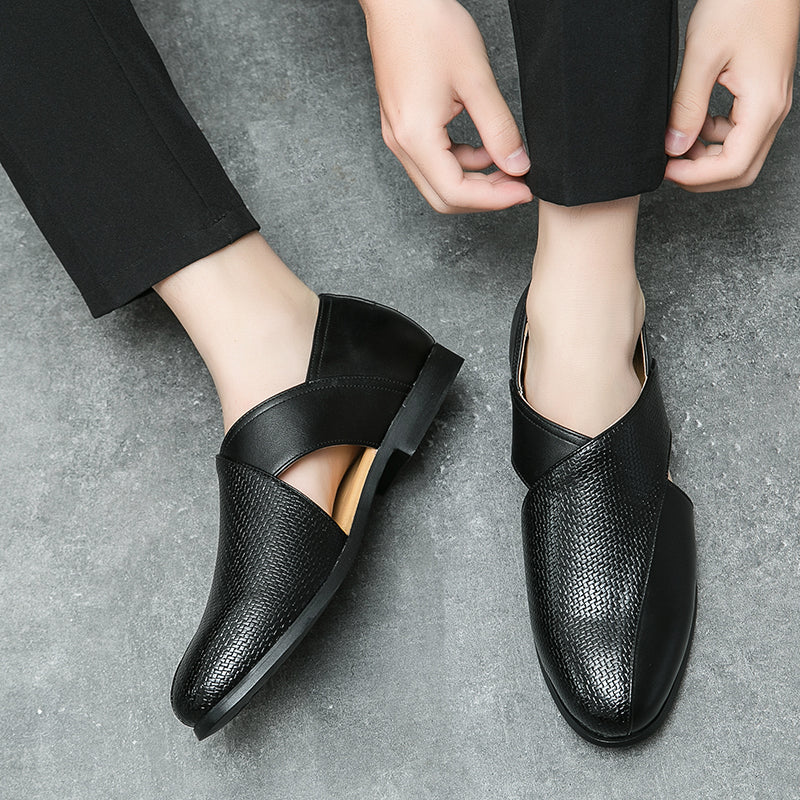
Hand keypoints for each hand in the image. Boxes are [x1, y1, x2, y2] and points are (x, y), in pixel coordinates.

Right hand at [360, 0, 532, 212]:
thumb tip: (517, 165)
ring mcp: (399, 137)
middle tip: (517, 185)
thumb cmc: (429, 28)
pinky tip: (484, 147)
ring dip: (474, 181)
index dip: (493, 199)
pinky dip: (461, 163)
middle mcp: (401, 143)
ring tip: (506, 165)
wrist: (399, 1)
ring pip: (438, 182)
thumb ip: (499, 128)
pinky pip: (433, 162)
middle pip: (443, 197)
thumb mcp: (476, 80)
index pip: (455, 191)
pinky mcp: (403, 127)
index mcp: (415, 136)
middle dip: (483, 198)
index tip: (523, 190)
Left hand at [664, 0, 799, 191]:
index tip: (666, 168)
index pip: (733, 166)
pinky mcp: (762, 94)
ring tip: (676, 141)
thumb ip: (687, 106)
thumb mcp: (703, 55)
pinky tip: (692, 122)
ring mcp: (771, 103)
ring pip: (740, 154)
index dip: (695, 177)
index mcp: (764, 105)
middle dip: (702, 176)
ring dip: (707, 158)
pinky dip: (713, 138)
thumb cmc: (741, 2)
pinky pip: (740, 133)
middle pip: (741, 170)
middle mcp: (774, 109)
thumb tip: (674, 146)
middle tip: (669, 164)